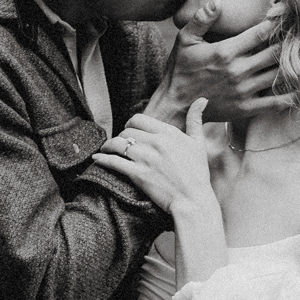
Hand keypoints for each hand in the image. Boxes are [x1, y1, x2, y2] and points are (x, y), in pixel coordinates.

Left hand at [93, 100, 217, 214]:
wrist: (193, 201)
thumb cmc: (198, 174)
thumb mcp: (199, 143)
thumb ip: (196, 120)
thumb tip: (202, 99)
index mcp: (169, 133)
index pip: (139, 119)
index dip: (130, 124)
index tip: (128, 130)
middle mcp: (156, 142)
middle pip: (126, 131)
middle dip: (120, 137)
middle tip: (119, 144)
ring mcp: (146, 158)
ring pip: (118, 144)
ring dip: (108, 146)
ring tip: (105, 149)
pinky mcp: (138, 174)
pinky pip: (114, 162)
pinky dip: (102, 159)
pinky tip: (97, 158)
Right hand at [144, 5, 291, 124]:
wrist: (174, 105)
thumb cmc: (180, 70)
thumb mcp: (185, 40)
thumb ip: (201, 19)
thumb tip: (217, 0)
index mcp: (226, 52)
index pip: (260, 33)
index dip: (277, 22)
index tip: (289, 15)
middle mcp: (238, 70)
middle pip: (275, 53)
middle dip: (290, 42)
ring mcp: (244, 91)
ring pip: (278, 75)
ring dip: (293, 66)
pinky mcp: (245, 108)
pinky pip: (274, 103)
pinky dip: (290, 97)